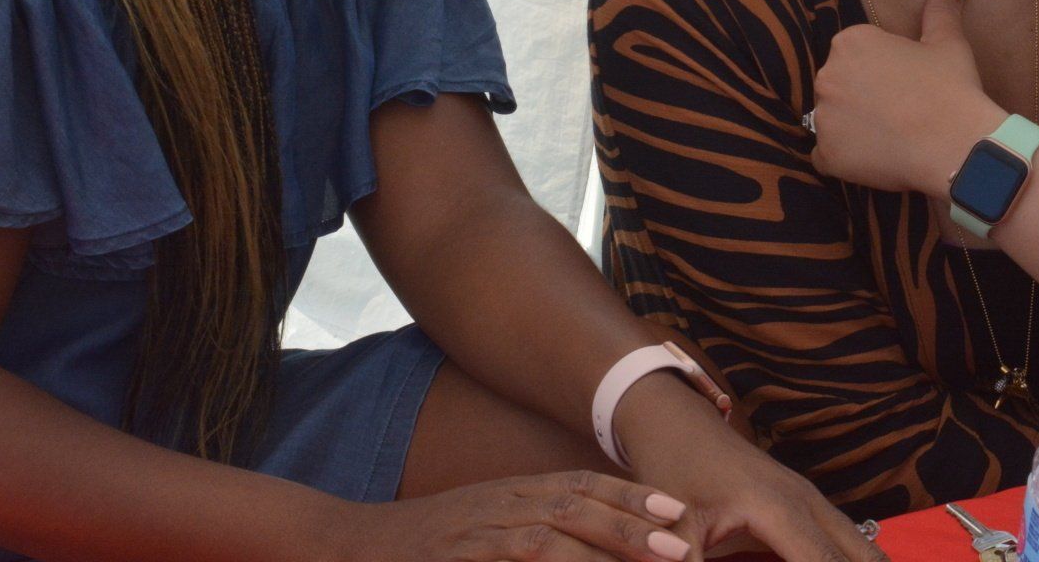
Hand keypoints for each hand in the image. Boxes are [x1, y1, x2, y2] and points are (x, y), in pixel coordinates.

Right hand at [367, 469, 695, 561]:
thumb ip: (530, 535)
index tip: (677, 509)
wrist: (353, 545)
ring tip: (659, 558)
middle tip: (685, 539)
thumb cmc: (426, 546)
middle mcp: (502, 502)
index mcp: (512, 493)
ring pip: (556, 529)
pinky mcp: (461, 554)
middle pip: (580, 501)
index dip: (631, 495)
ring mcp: (480, 527)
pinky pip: (520, 556)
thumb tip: (585, 548)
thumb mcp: (484, 531)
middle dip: (637, 520)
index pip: (581, 484)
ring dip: (612, 543)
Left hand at [617, 373, 887, 561]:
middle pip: (859, 557)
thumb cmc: (672, 469)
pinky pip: (846, 539)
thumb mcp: (674, 527)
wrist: (675, 421)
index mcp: (779, 509)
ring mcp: (810, 498)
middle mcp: (806, 502)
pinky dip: (857, 561)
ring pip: (860, 547)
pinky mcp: (806, 502)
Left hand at [810, 0, 1005, 196]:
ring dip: (852, 128)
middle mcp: (827, 74)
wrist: (956, 145)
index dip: (881, 73)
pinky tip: (876, 158)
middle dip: (861, 98)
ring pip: (832, 121)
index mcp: (850, 42)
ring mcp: (823, 116)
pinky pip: (827, 155)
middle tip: (899, 112)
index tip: (904, 85)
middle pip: (840, 86)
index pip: (855, 56)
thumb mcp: (948, 42)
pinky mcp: (826, 154)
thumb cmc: (952, 89)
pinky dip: (846, 159)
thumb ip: (940, 10)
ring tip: (890, 136)